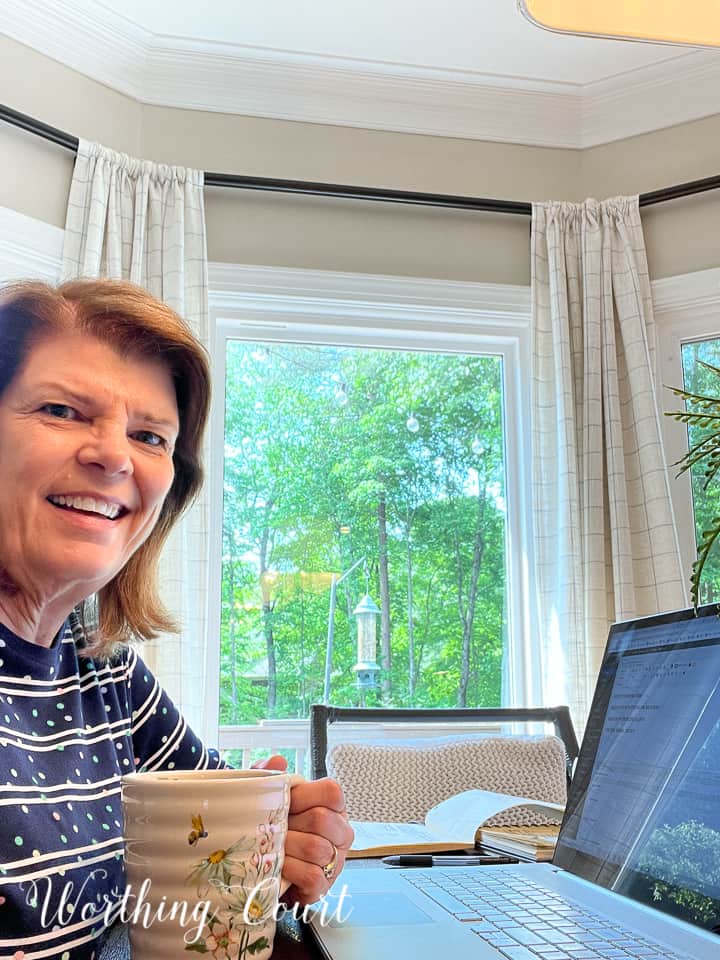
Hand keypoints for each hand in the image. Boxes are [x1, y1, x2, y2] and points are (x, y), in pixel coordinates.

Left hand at [254, 755, 353, 904]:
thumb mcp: (270, 798)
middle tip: (276, 828)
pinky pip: (313, 875)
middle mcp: (340, 831)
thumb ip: (271, 775)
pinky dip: (292, 870)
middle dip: (291, 824)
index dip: (306, 795)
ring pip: (316, 848)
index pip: (332, 792)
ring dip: (288, 848)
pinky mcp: (325, 885)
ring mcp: (335, 859)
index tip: (287, 801)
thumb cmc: (276, 829)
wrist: (268, 869)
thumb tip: (277, 761)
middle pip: (321, 819)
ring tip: (274, 848)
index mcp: (332, 806)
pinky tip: (281, 867)